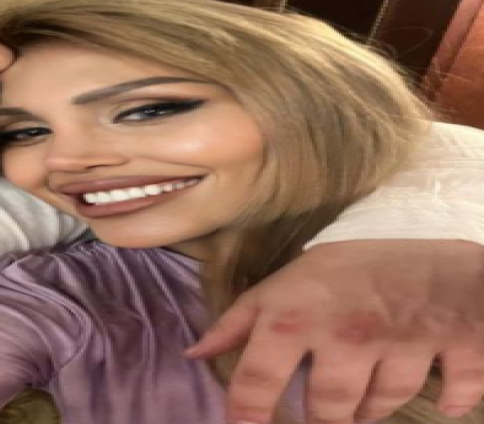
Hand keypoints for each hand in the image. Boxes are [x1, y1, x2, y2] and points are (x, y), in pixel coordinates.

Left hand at [184, 239, 483, 423]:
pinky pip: (453, 390)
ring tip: (358, 406)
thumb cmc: (346, 266)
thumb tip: (194, 353)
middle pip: (325, 409)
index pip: (259, 379)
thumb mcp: (284, 284)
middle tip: (317, 414)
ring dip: (367, 411)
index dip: (245, 414)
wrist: (430, 240)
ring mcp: (398, 346)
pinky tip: (445, 403)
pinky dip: (452, 399)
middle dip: (319, 419)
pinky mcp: (450, 347)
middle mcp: (344, 337)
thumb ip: (237, 323)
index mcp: (297, 318)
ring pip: (377, 406)